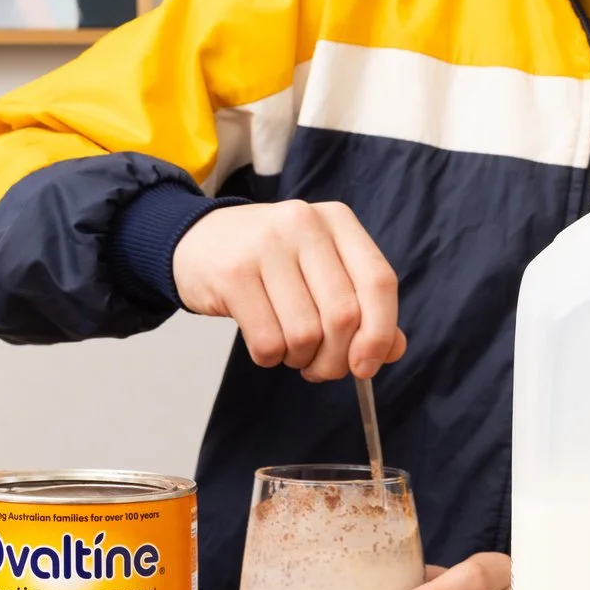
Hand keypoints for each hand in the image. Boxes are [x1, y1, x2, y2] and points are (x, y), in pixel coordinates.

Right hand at [170, 201, 407, 380]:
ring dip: (302, 360)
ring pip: (305, 333)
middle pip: (343, 314)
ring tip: (291, 352)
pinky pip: (267, 340)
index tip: (367, 365)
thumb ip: (362, 305)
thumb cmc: (268, 261)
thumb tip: (392, 349)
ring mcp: (265, 244)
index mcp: (336, 220)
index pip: (378, 281)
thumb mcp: (320, 269)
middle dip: (336, 359)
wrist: (197, 240)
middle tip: (322, 369)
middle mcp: (303, 224)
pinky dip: (271, 358)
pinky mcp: (232, 272)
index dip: (380, 332)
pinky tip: (265, 345)